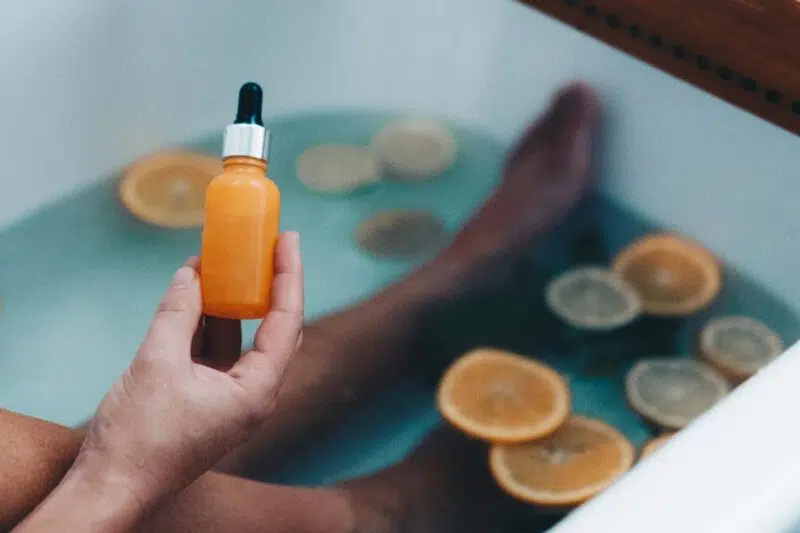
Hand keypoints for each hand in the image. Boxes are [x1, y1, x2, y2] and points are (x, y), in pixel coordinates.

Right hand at [74, 232, 302, 516]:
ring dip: (232, 301)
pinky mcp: (207, 400)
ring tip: (225, 259)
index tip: (288, 239)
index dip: (289, 275)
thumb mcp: (156, 362)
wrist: (109, 488)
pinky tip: (196, 293)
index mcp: (256, 392)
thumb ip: (178, 313)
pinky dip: (208, 323)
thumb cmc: (137, 437)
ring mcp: (231, 399)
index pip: (286, 322)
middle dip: (269, 284)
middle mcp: (253, 396)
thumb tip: (191, 273)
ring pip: (241, 338)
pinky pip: (216, 353)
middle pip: (273, 328)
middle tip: (267, 245)